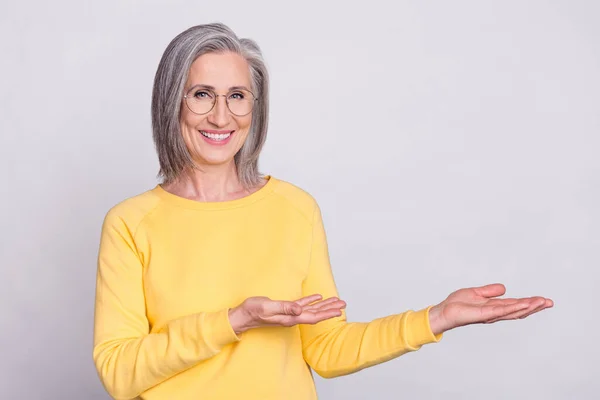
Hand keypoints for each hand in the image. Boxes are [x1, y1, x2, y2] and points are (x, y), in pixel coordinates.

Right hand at [228, 294, 345, 334]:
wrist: (242, 316)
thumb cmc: (253, 311)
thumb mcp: (268, 307)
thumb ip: (284, 308)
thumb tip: (300, 310)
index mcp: (290, 318)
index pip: (313, 316)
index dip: (327, 313)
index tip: (339, 310)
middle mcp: (292, 317)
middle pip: (316, 314)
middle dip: (330, 309)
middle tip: (343, 304)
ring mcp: (289, 314)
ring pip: (311, 310)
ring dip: (324, 305)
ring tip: (336, 301)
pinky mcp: (285, 309)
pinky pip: (302, 306)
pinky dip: (311, 301)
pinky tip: (318, 297)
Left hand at [428, 283, 552, 334]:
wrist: (444, 311)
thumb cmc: (458, 304)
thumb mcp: (476, 292)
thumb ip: (490, 291)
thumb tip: (505, 288)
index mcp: (495, 307)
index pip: (516, 305)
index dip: (530, 303)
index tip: (544, 300)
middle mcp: (495, 313)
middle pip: (519, 310)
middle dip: (534, 307)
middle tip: (550, 302)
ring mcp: (490, 314)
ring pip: (513, 311)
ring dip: (528, 307)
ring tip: (541, 302)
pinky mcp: (483, 314)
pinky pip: (500, 310)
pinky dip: (512, 307)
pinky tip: (523, 304)